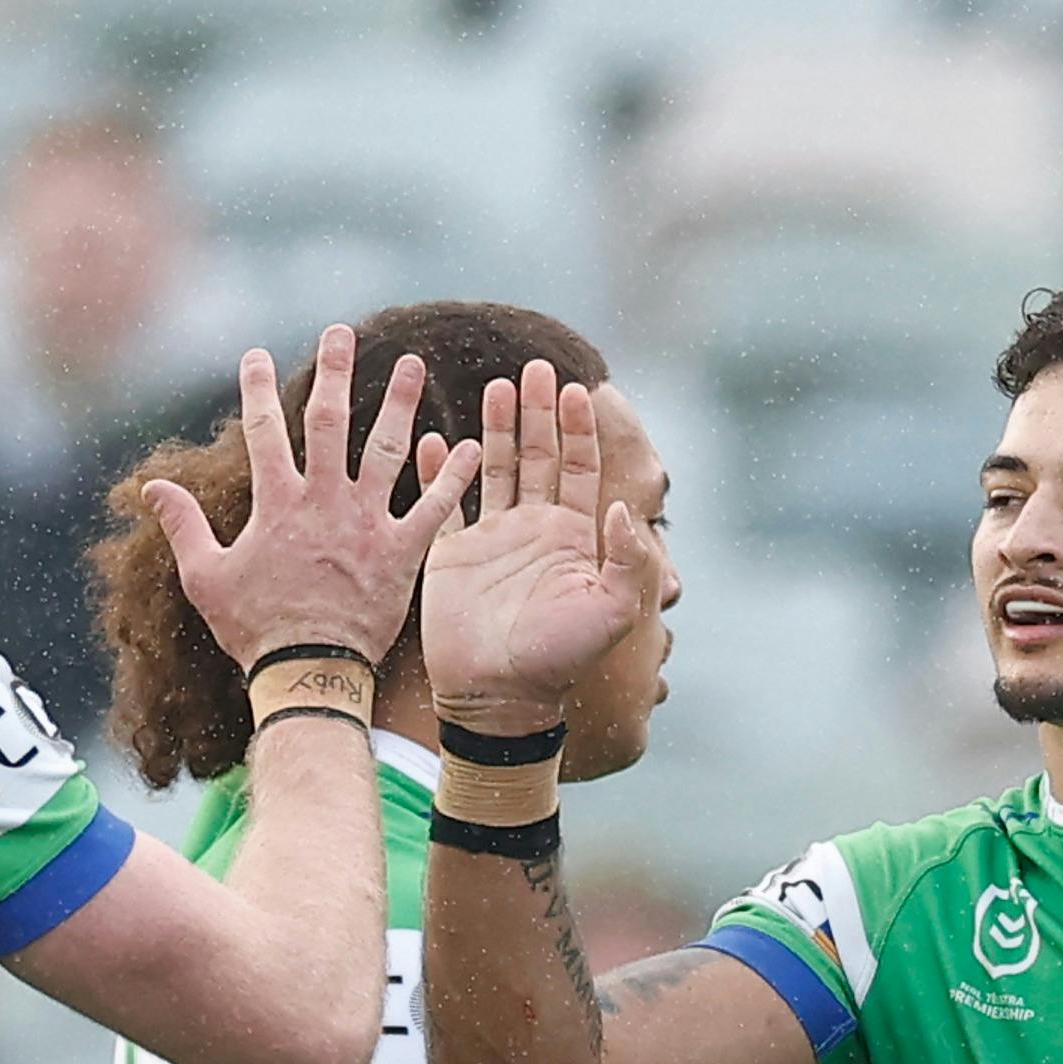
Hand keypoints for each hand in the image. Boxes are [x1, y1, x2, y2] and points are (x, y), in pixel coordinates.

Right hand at [144, 321, 453, 685]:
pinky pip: (434, 508)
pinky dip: (454, 477)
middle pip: (330, 421)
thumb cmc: (254, 631)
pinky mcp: (401, 552)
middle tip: (343, 333)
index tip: (256, 356)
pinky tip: (473, 446)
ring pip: (388, 449)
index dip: (257, 389)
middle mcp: (325, 501)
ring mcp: (366, 523)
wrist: (308, 673)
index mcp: (277, 504)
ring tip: (414, 364)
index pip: (264, 430)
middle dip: (335, 371)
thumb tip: (152, 486)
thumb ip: (183, 526)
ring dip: (401, 403)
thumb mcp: (205, 578)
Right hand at [418, 362, 658, 731]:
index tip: (576, 389)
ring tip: (496, 384)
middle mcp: (534, 531)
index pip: (580, 469)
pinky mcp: (453, 554)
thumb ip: (627, 558)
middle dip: (539, 412)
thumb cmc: (559, 660)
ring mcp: (493, 541)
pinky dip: (441, 469)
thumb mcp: (612, 611)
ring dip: (497, 427)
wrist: (499, 696)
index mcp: (573, 539)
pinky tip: (435, 437)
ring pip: (497, 469)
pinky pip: (446, 503)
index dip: (579, 429)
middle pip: (540, 456)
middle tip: (535, 368)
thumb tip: (622, 509)